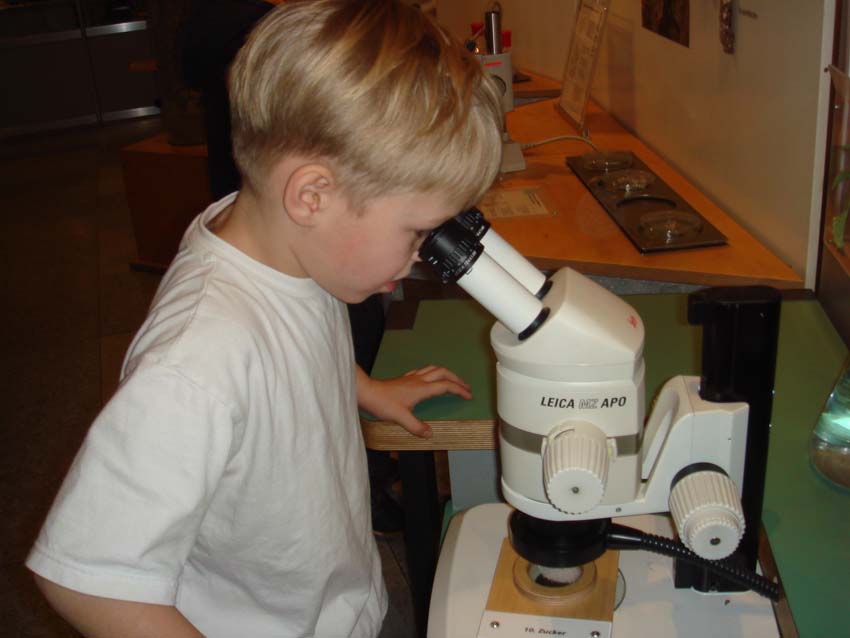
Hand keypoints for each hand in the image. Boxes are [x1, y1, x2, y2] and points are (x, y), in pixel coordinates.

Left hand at [357, 365, 471, 437]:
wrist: (367, 392)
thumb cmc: (383, 403)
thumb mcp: (401, 418)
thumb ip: (416, 426)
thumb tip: (430, 434)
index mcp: (422, 388)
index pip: (446, 386)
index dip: (459, 390)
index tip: (469, 396)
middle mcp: (419, 380)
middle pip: (443, 373)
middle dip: (456, 379)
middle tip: (466, 386)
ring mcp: (411, 377)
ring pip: (433, 369)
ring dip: (446, 373)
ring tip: (452, 380)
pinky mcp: (405, 378)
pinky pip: (423, 371)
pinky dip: (432, 373)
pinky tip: (430, 378)